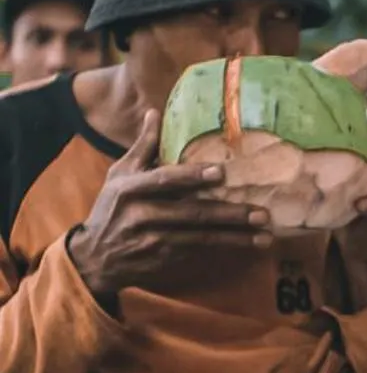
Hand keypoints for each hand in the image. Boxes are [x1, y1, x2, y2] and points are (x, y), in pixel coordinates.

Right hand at [68, 111, 272, 306]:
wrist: (95, 257)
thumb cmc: (112, 207)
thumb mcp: (120, 174)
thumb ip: (142, 147)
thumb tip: (154, 112)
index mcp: (131, 188)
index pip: (165, 180)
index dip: (192, 176)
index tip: (220, 173)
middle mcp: (142, 214)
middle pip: (192, 213)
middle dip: (229, 214)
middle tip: (261, 214)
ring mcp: (153, 240)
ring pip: (200, 238)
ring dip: (235, 237)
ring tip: (264, 235)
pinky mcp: (162, 259)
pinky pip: (198, 253)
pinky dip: (223, 250)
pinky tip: (248, 247)